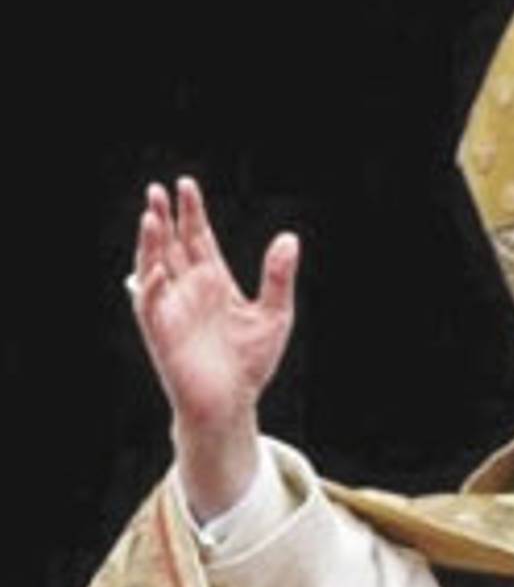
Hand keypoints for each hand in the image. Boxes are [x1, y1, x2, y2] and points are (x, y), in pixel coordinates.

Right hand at [130, 176, 299, 518]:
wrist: (233, 402)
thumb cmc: (251, 362)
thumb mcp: (274, 314)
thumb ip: (278, 276)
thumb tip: (290, 237)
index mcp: (214, 282)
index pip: (198, 238)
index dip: (192, 212)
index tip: (187, 184)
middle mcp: (190, 290)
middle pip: (172, 245)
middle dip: (165, 218)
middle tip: (158, 189)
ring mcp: (173, 309)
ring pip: (154, 266)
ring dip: (150, 243)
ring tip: (151, 215)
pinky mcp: (161, 332)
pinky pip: (149, 304)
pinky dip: (150, 285)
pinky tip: (157, 267)